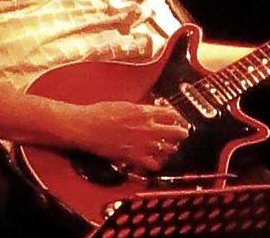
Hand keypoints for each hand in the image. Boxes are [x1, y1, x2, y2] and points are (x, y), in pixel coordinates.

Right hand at [76, 101, 190, 171]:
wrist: (87, 127)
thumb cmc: (100, 114)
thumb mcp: (124, 104)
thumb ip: (140, 108)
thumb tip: (148, 110)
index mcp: (144, 112)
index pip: (171, 114)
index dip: (178, 118)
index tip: (179, 120)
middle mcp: (147, 128)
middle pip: (176, 132)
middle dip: (181, 133)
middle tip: (182, 134)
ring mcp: (142, 144)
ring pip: (168, 149)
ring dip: (171, 148)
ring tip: (170, 148)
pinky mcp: (133, 157)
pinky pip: (154, 164)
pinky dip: (156, 163)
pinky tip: (155, 161)